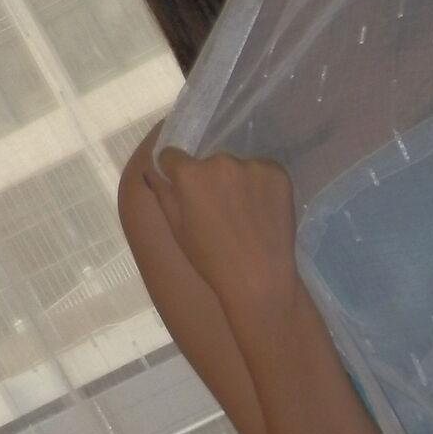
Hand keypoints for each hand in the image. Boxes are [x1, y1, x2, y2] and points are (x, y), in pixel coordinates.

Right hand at [143, 146, 299, 311]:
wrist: (260, 277)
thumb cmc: (211, 260)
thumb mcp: (177, 229)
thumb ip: (164, 193)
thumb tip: (154, 171)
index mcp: (190, 174)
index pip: (172, 156)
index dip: (175, 172)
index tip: (184, 189)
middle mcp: (221, 161)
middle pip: (209, 162)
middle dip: (209, 180)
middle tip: (219, 209)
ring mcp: (253, 166)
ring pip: (237, 167)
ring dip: (237, 182)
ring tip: (244, 213)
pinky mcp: (278, 173)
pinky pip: (263, 172)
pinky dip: (261, 186)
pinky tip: (263, 210)